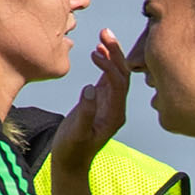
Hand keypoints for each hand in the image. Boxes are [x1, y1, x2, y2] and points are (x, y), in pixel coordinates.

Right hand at [50, 30, 133, 194]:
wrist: (71, 162)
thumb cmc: (72, 150)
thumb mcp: (76, 133)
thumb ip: (84, 112)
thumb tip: (90, 89)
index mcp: (115, 114)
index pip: (120, 84)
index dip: (110, 67)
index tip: (95, 53)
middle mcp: (117, 107)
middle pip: (124, 75)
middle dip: (117, 53)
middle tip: (106, 32)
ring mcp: (110, 104)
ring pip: (117, 75)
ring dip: (112, 55)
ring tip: (103, 36)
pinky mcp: (101, 102)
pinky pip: (108, 79)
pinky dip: (105, 63)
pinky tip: (99, 51)